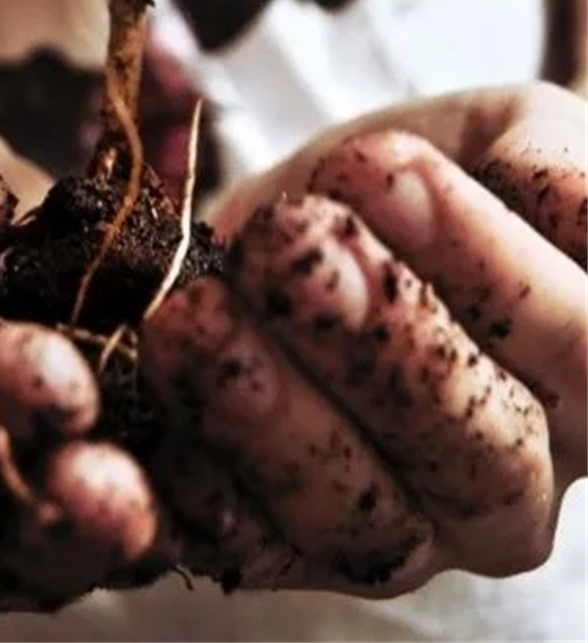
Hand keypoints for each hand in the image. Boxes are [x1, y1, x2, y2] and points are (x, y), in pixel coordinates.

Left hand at [140, 81, 585, 595]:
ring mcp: (412, 530)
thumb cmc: (457, 177)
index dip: (484, 260)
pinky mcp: (297, 547)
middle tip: (291, 243)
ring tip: (197, 319)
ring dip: (272, 418)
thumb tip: (574, 203)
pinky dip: (194, 489)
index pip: (576, 340)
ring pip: (363, 512)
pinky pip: (251, 545)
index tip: (383, 166)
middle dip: (377, 341)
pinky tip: (145, 426)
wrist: (358, 224)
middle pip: (479, 447)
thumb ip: (549, 169)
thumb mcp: (508, 141)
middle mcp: (520, 479)